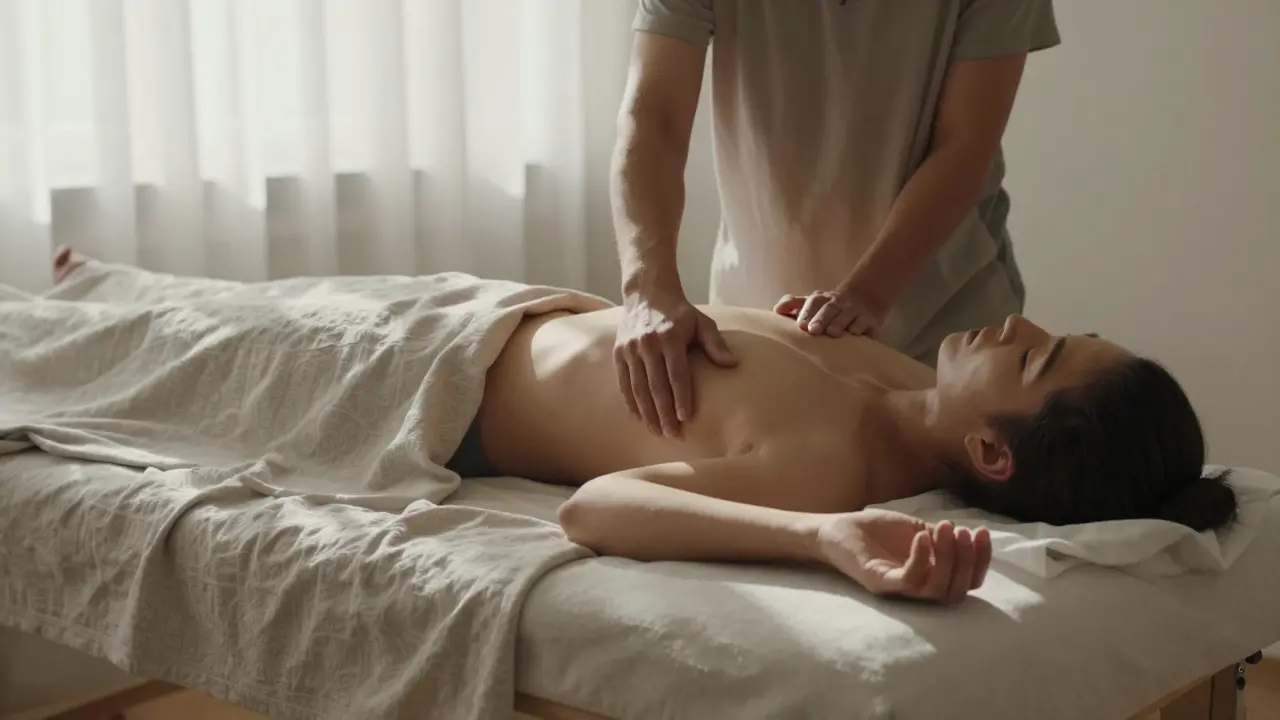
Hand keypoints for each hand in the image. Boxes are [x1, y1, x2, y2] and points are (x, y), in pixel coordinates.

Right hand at [614, 292, 737, 437]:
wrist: (647, 293)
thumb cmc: (680, 312)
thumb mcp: (701, 322)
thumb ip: (715, 344)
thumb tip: (732, 364)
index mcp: (669, 338)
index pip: (676, 375)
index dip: (681, 398)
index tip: (686, 419)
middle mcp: (647, 344)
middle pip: (656, 386)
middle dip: (664, 413)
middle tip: (672, 434)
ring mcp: (630, 349)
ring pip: (638, 388)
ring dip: (647, 412)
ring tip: (657, 431)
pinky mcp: (619, 352)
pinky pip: (623, 382)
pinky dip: (631, 402)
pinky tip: (638, 417)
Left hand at [774, 288, 883, 337]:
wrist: (864, 297)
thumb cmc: (828, 307)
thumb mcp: (811, 303)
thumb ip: (793, 305)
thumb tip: (776, 310)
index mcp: (819, 299)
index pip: (811, 302)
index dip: (805, 312)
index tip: (800, 325)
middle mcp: (835, 302)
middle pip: (828, 308)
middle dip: (820, 318)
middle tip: (813, 330)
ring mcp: (852, 309)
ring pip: (845, 314)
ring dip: (839, 322)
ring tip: (832, 332)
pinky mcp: (868, 318)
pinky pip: (863, 322)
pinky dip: (859, 327)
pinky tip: (854, 333)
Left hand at [816, 510, 992, 604]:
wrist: (837, 529)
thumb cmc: (877, 531)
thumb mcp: (917, 529)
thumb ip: (941, 537)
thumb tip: (968, 535)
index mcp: (931, 577)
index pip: (967, 582)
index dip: (981, 561)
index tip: (981, 532)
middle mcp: (918, 589)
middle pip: (957, 591)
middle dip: (968, 559)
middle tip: (961, 532)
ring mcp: (899, 590)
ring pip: (937, 589)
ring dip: (948, 557)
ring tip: (944, 529)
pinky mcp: (880, 584)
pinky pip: (909, 581)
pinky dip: (921, 559)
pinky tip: (922, 536)